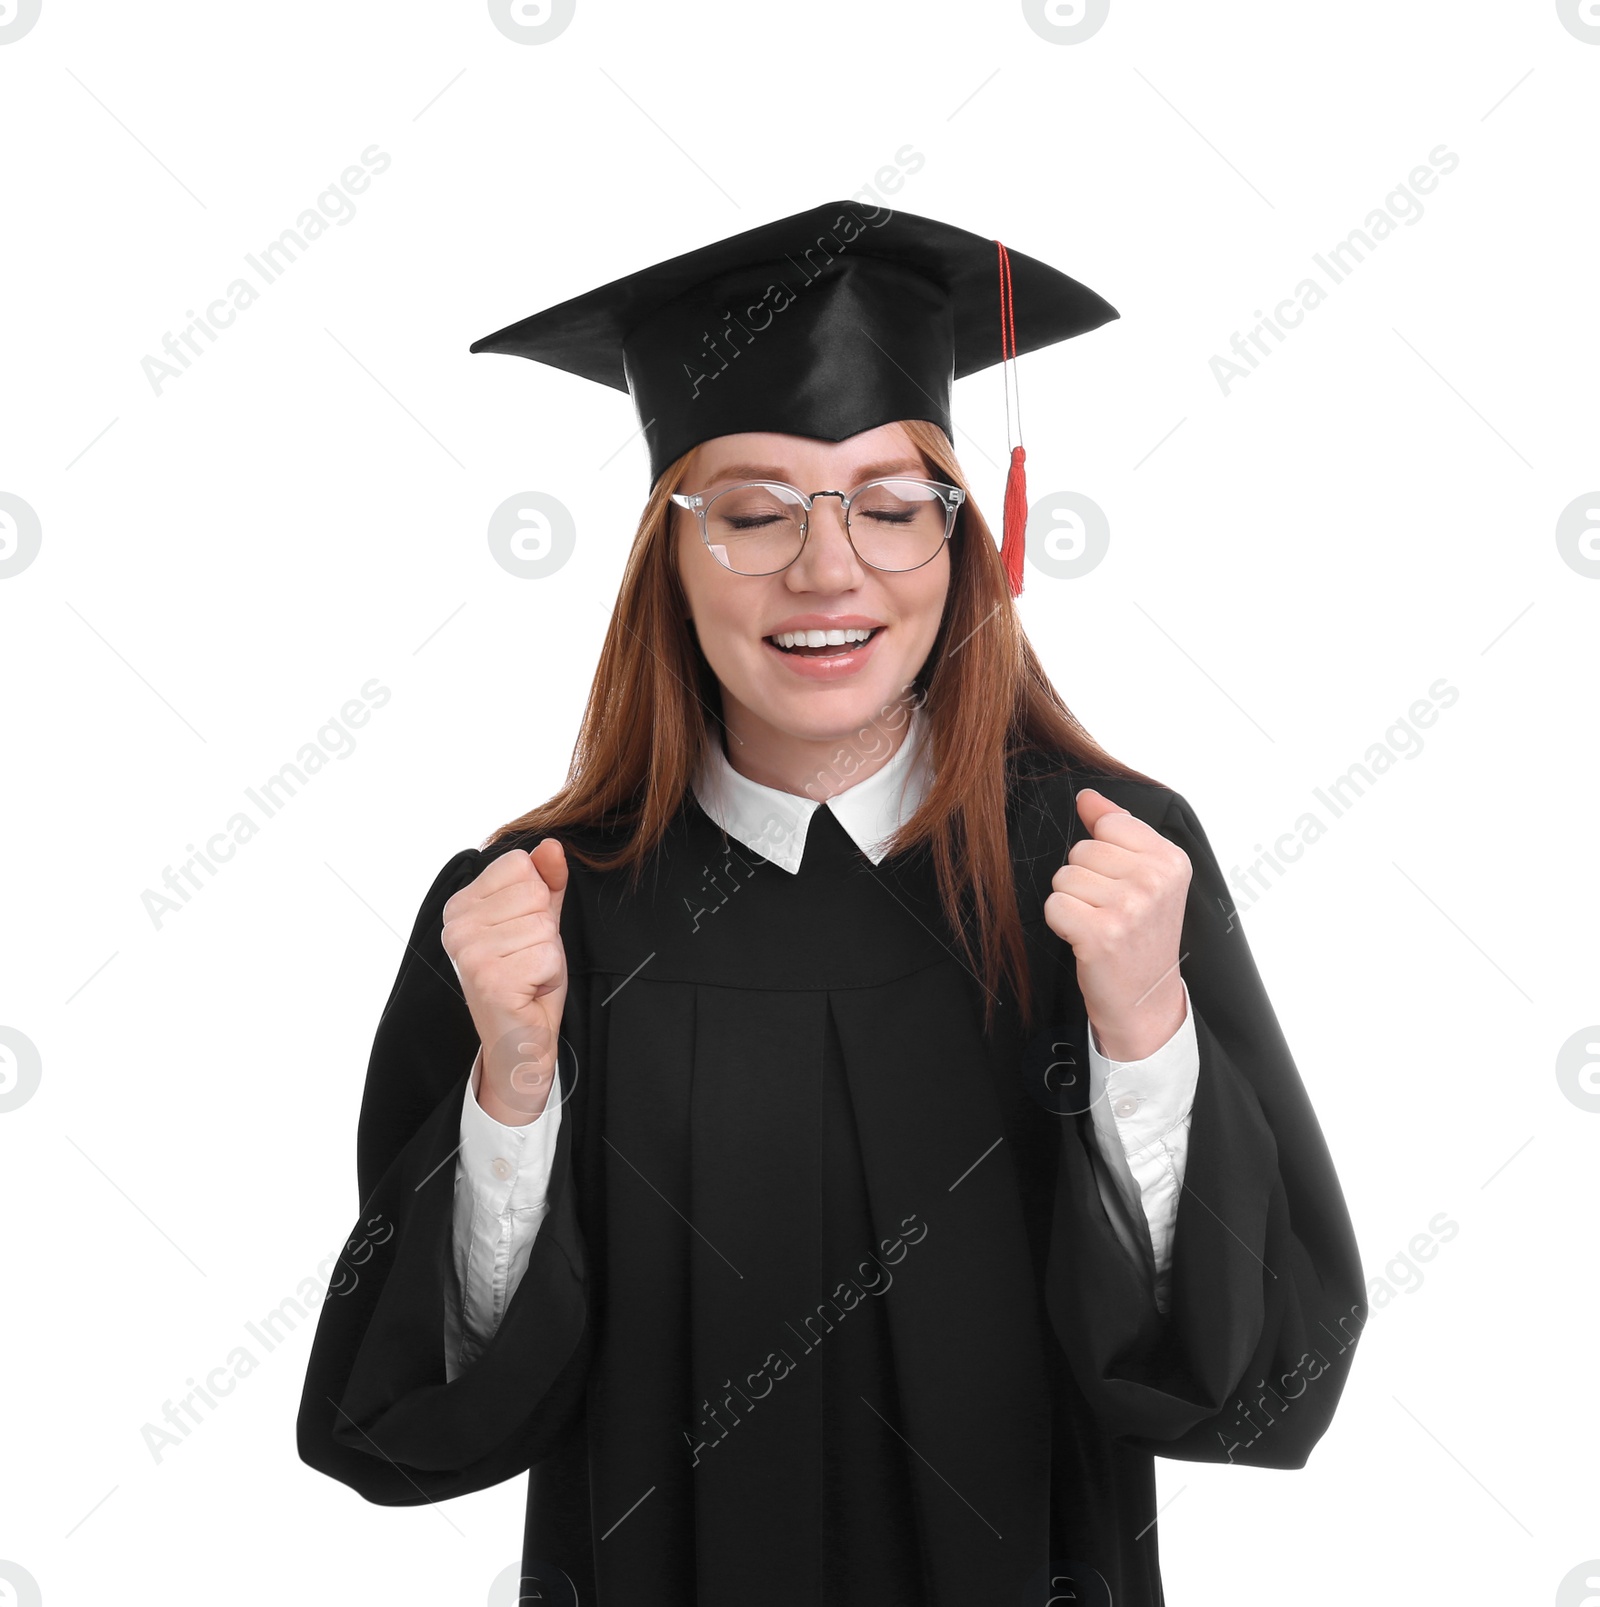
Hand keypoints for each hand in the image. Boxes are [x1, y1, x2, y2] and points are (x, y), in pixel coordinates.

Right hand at [441, 840, 568, 1124]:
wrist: (519, 1045)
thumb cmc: (528, 981)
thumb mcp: (540, 923)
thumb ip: (546, 882)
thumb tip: (551, 846)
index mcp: (461, 905)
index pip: (520, 865)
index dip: (537, 901)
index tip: (522, 935)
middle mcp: (456, 926)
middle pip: (534, 893)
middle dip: (545, 930)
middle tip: (528, 960)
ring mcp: (468, 952)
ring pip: (543, 925)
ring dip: (548, 954)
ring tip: (529, 976)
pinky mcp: (488, 978)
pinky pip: (547, 953)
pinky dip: (549, 975)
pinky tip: (529, 992)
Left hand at [1043, 788, 1190, 1061]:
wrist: (1145, 1002)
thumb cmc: (1140, 937)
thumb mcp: (1143, 877)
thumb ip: (1116, 829)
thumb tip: (1087, 796)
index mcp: (1171, 859)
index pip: (1108, 824)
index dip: (1103, 856)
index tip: (1123, 886)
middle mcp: (1155, 880)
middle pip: (1081, 850)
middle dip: (1084, 881)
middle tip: (1110, 913)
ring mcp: (1130, 907)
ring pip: (1064, 877)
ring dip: (1072, 903)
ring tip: (1100, 926)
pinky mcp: (1101, 933)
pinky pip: (1053, 905)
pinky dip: (1061, 924)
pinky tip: (1086, 940)